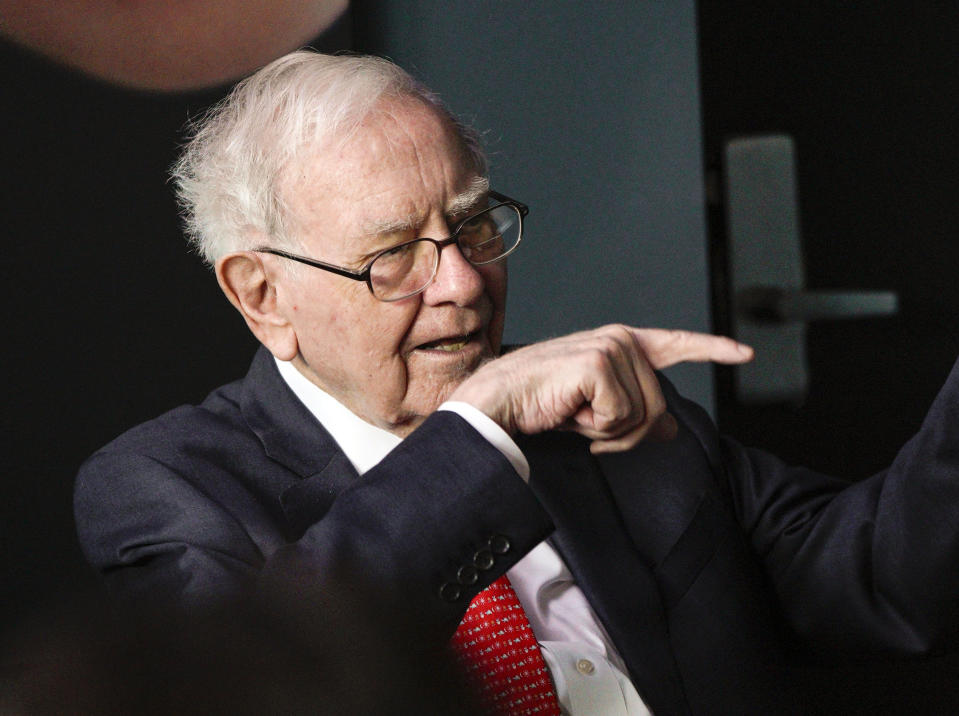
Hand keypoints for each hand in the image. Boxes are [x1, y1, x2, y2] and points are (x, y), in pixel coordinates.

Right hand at [450, 325, 751, 452]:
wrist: (497, 403)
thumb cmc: (538, 405)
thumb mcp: (596, 414)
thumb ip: (636, 414)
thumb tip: (670, 428)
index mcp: (619, 344)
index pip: (674, 345)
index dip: (711, 349)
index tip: (743, 354)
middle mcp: (620, 339)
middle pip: (657, 406)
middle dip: (623, 430)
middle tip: (581, 421)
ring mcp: (611, 347)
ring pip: (642, 415)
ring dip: (606, 430)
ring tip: (571, 412)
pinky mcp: (599, 363)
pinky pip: (620, 417)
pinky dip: (593, 427)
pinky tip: (567, 410)